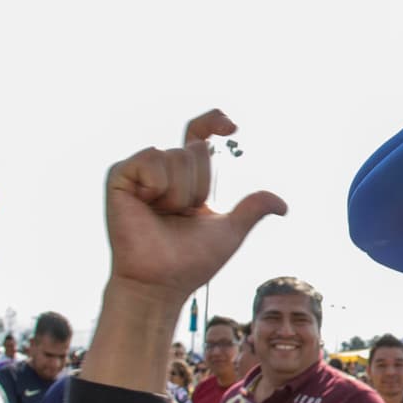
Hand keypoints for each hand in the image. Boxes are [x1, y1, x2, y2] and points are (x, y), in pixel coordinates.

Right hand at [105, 110, 286, 303]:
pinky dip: (158, 186)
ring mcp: (139, 171)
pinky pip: (151, 159)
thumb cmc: (191, 261)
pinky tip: (147, 206)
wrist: (162, 281)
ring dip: (179, 193)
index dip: (213, 121)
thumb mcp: (230, 231)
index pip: (198, 136)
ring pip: (176, 156)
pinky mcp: (119, 177)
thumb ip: (253, 209)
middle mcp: (162, 169)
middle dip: (199, 187)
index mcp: (186, 178)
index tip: (232, 127)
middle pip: (195, 150)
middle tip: (182, 214)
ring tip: (163, 214)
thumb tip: (283, 205)